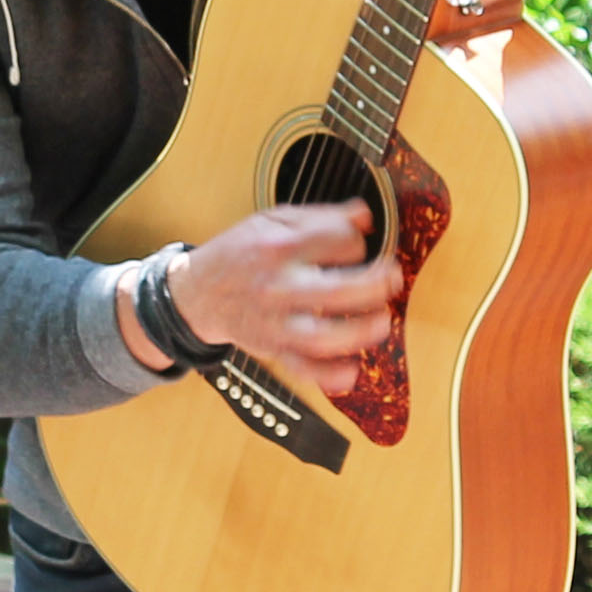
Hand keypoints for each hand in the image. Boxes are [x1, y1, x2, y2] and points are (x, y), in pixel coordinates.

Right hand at [143, 202, 403, 398]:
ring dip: (361, 331)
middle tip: (392, 278)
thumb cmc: (241, 253)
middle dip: (375, 285)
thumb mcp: (274, 220)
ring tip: (382, 320)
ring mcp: (275, 321)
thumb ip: (321, 216)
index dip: (356, 241)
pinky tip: (352, 370)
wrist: (198, 292)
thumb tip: (365, 217)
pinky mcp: (273, 349)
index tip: (356, 246)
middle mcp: (278, 285)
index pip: (335, 241)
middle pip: (336, 290)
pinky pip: (302, 369)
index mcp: (279, 246)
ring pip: (323, 335)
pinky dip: (329, 375)